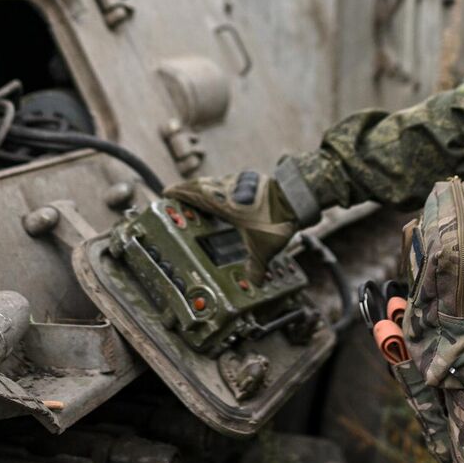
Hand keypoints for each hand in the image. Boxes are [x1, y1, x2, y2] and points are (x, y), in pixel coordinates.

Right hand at [166, 170, 297, 281]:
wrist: (296, 196)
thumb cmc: (275, 218)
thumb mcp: (263, 247)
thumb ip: (257, 265)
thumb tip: (255, 281)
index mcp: (222, 202)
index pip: (193, 193)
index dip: (178, 193)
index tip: (166, 192)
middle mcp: (228, 189)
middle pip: (202, 186)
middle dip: (189, 191)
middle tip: (180, 196)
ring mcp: (240, 182)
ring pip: (216, 183)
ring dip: (207, 189)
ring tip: (201, 200)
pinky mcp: (252, 181)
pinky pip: (230, 184)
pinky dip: (223, 190)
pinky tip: (228, 200)